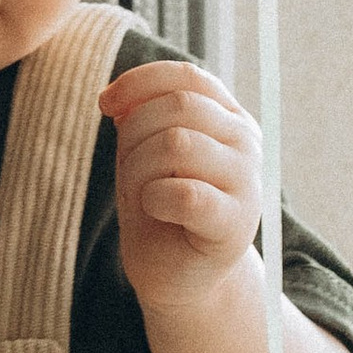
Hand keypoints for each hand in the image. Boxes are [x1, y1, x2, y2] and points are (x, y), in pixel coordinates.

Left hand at [100, 58, 264, 324]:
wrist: (178, 276)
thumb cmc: (161, 210)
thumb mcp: (143, 154)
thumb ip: (139, 120)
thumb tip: (119, 97)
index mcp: (227, 116)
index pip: (186, 76)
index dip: (138, 82)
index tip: (105, 105)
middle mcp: (245, 140)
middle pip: (177, 105)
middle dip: (134, 134)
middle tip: (128, 171)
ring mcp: (247, 180)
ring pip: (176, 143)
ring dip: (139, 169)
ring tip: (144, 195)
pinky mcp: (236, 222)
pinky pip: (183, 193)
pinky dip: (154, 199)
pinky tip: (156, 211)